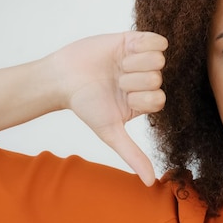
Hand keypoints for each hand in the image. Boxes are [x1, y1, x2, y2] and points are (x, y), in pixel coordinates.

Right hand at [51, 31, 166, 185]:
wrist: (62, 78)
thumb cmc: (85, 105)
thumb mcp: (110, 132)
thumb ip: (132, 154)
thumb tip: (150, 183)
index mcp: (145, 101)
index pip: (160, 99)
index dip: (140, 98)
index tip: (121, 97)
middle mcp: (147, 81)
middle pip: (158, 78)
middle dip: (133, 80)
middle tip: (115, 80)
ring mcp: (142, 60)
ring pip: (159, 59)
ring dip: (135, 63)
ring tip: (118, 65)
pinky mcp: (135, 40)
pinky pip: (157, 39)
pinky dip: (143, 44)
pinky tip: (126, 50)